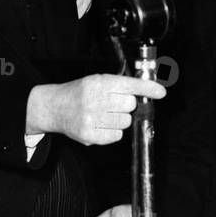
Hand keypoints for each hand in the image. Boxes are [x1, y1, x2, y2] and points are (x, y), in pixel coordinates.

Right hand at [26, 74, 165, 145]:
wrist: (54, 107)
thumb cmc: (78, 93)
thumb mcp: (95, 80)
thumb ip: (118, 84)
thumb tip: (146, 90)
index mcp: (97, 83)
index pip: (129, 85)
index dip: (147, 88)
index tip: (161, 92)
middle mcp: (94, 99)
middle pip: (130, 105)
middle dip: (127, 105)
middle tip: (115, 104)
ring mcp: (91, 118)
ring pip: (125, 122)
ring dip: (120, 119)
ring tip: (106, 115)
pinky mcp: (89, 135)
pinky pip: (116, 136)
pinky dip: (113, 132)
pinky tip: (101, 125)